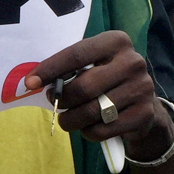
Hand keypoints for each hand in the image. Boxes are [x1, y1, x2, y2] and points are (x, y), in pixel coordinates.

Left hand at [24, 31, 166, 149]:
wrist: (143, 105)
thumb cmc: (107, 80)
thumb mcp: (93, 65)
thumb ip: (70, 68)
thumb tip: (33, 81)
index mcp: (116, 41)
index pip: (77, 54)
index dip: (50, 69)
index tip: (29, 83)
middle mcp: (133, 62)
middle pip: (83, 87)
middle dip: (63, 99)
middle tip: (54, 102)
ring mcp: (141, 88)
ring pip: (92, 111)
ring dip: (72, 120)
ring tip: (67, 119)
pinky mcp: (144, 114)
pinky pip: (103, 129)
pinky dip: (88, 132)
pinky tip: (88, 127)